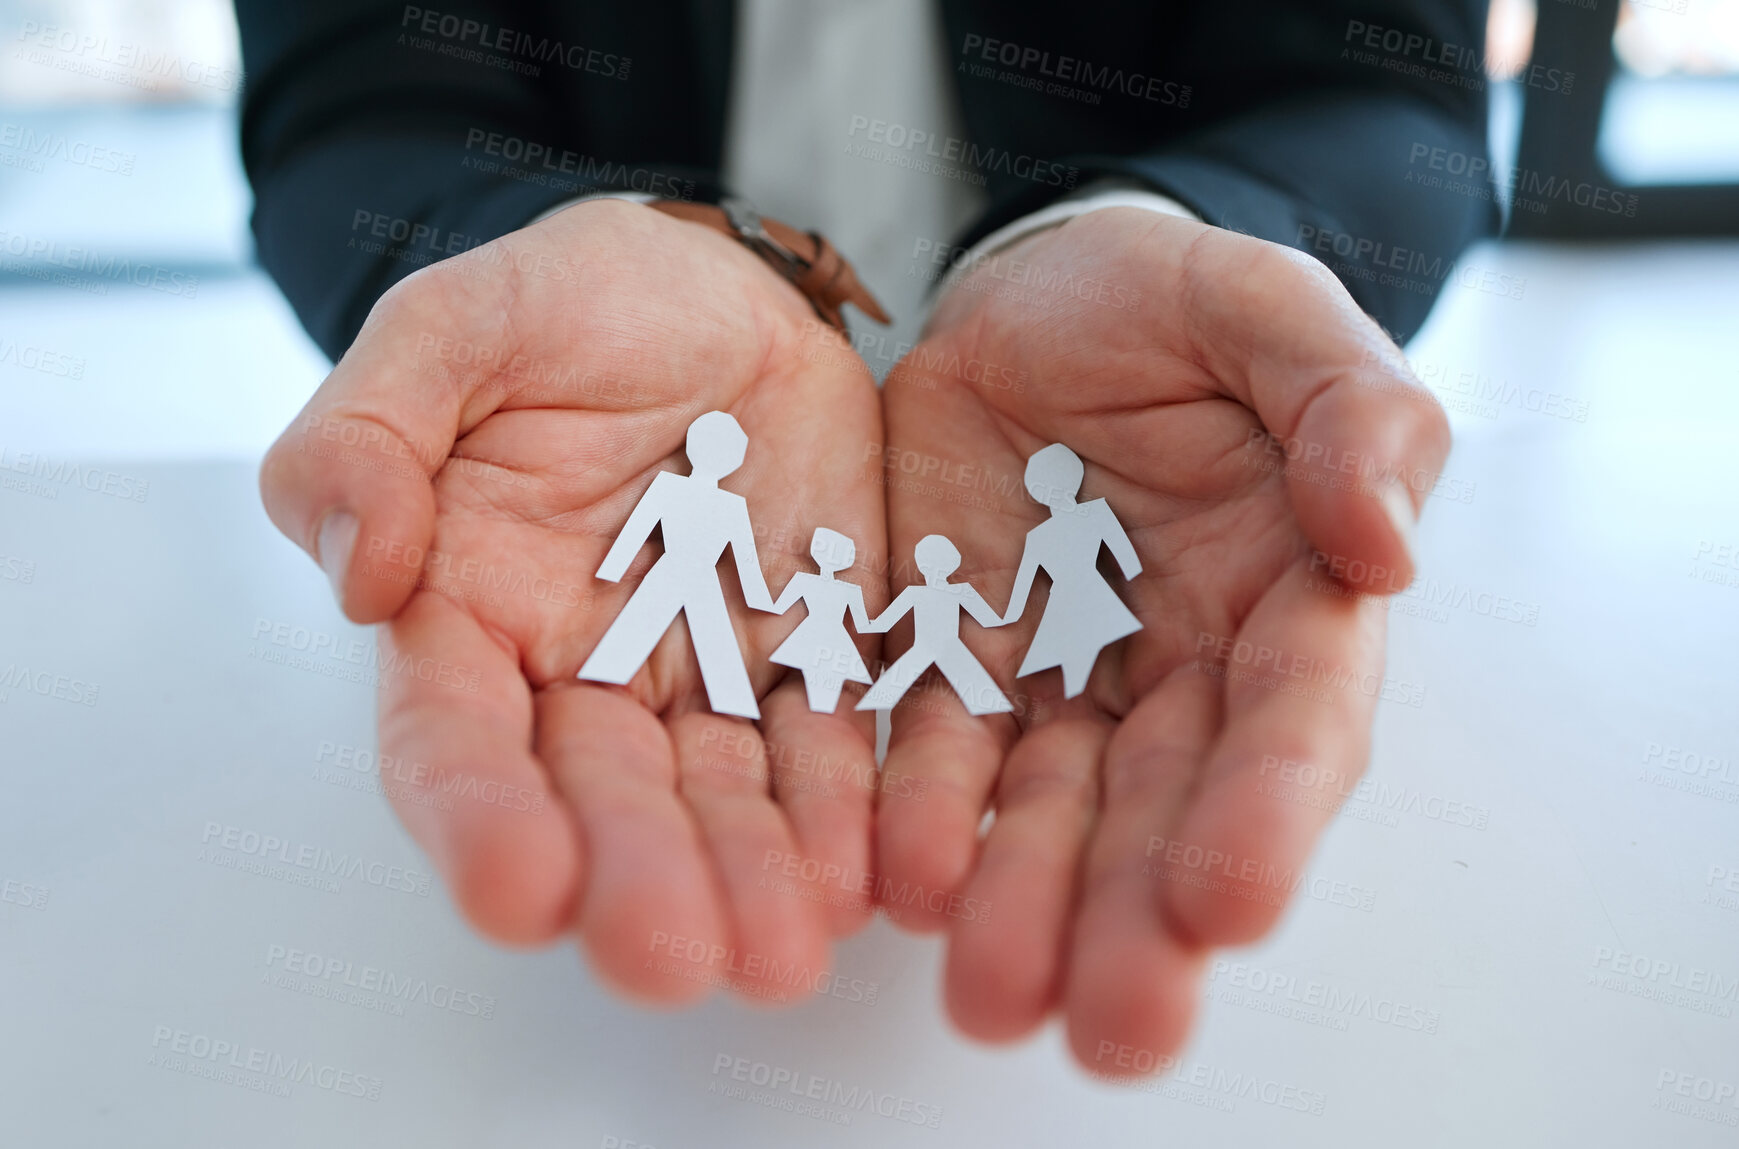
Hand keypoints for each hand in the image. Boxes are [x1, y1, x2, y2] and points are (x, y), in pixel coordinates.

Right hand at [260, 200, 886, 1003]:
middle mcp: (582, 667)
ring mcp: (705, 670)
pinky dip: (849, 810)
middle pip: (602, 795)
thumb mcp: (454, 327)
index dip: (480, 816)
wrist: (717, 286)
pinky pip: (833, 743)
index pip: (452, 734)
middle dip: (636, 879)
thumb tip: (360, 567)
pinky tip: (870, 872)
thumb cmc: (572, 298)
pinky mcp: (815, 651)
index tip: (518, 891)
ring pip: (723, 797)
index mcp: (469, 603)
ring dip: (750, 878)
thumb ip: (373, 433)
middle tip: (674, 960)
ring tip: (785, 954)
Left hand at [874, 208, 1447, 1069]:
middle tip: (1116, 1025)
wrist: (1032, 293)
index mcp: (1286, 593)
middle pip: (1169, 806)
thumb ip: (1347, 408)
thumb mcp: (1266, 311)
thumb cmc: (1166, 300)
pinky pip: (934, 753)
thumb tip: (1384, 541)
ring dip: (1027, 904)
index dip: (1267, 810)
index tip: (1229, 902)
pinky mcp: (952, 660)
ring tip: (994, 995)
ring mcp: (1061, 673)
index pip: (1294, 719)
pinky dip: (919, 819)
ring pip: (1050, 809)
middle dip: (1142, 917)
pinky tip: (900, 881)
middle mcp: (1180, 663)